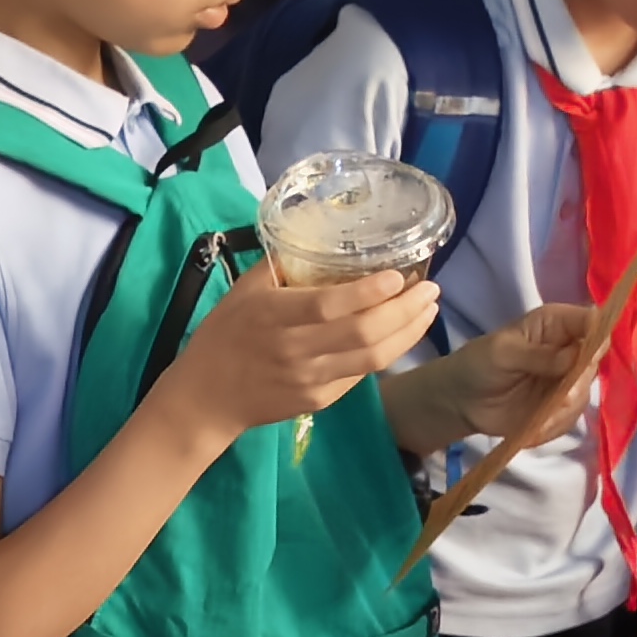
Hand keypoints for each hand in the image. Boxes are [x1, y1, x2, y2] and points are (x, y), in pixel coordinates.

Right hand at [159, 259, 443, 447]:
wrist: (206, 398)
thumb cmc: (223, 335)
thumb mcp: (244, 291)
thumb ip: (282, 266)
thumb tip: (322, 235)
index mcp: (275, 317)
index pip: (330, 306)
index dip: (370, 293)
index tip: (399, 275)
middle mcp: (296, 350)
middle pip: (364, 334)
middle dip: (405, 311)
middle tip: (430, 290)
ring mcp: (311, 380)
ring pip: (372, 358)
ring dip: (408, 333)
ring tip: (428, 310)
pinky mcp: (319, 400)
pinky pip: (361, 375)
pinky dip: (387, 352)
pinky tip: (401, 333)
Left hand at [422, 302, 603, 451]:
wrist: (462, 401)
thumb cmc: (478, 364)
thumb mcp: (502, 353)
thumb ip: (538, 354)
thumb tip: (574, 356)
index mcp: (556, 324)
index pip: (592, 322)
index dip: (598, 336)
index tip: (586, 359)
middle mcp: (568, 350)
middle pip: (595, 362)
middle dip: (579, 382)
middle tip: (562, 397)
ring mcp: (567, 380)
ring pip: (585, 393)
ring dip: (565, 409)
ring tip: (540, 418)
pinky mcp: (561, 407)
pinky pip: (571, 417)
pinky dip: (555, 425)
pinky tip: (535, 428)